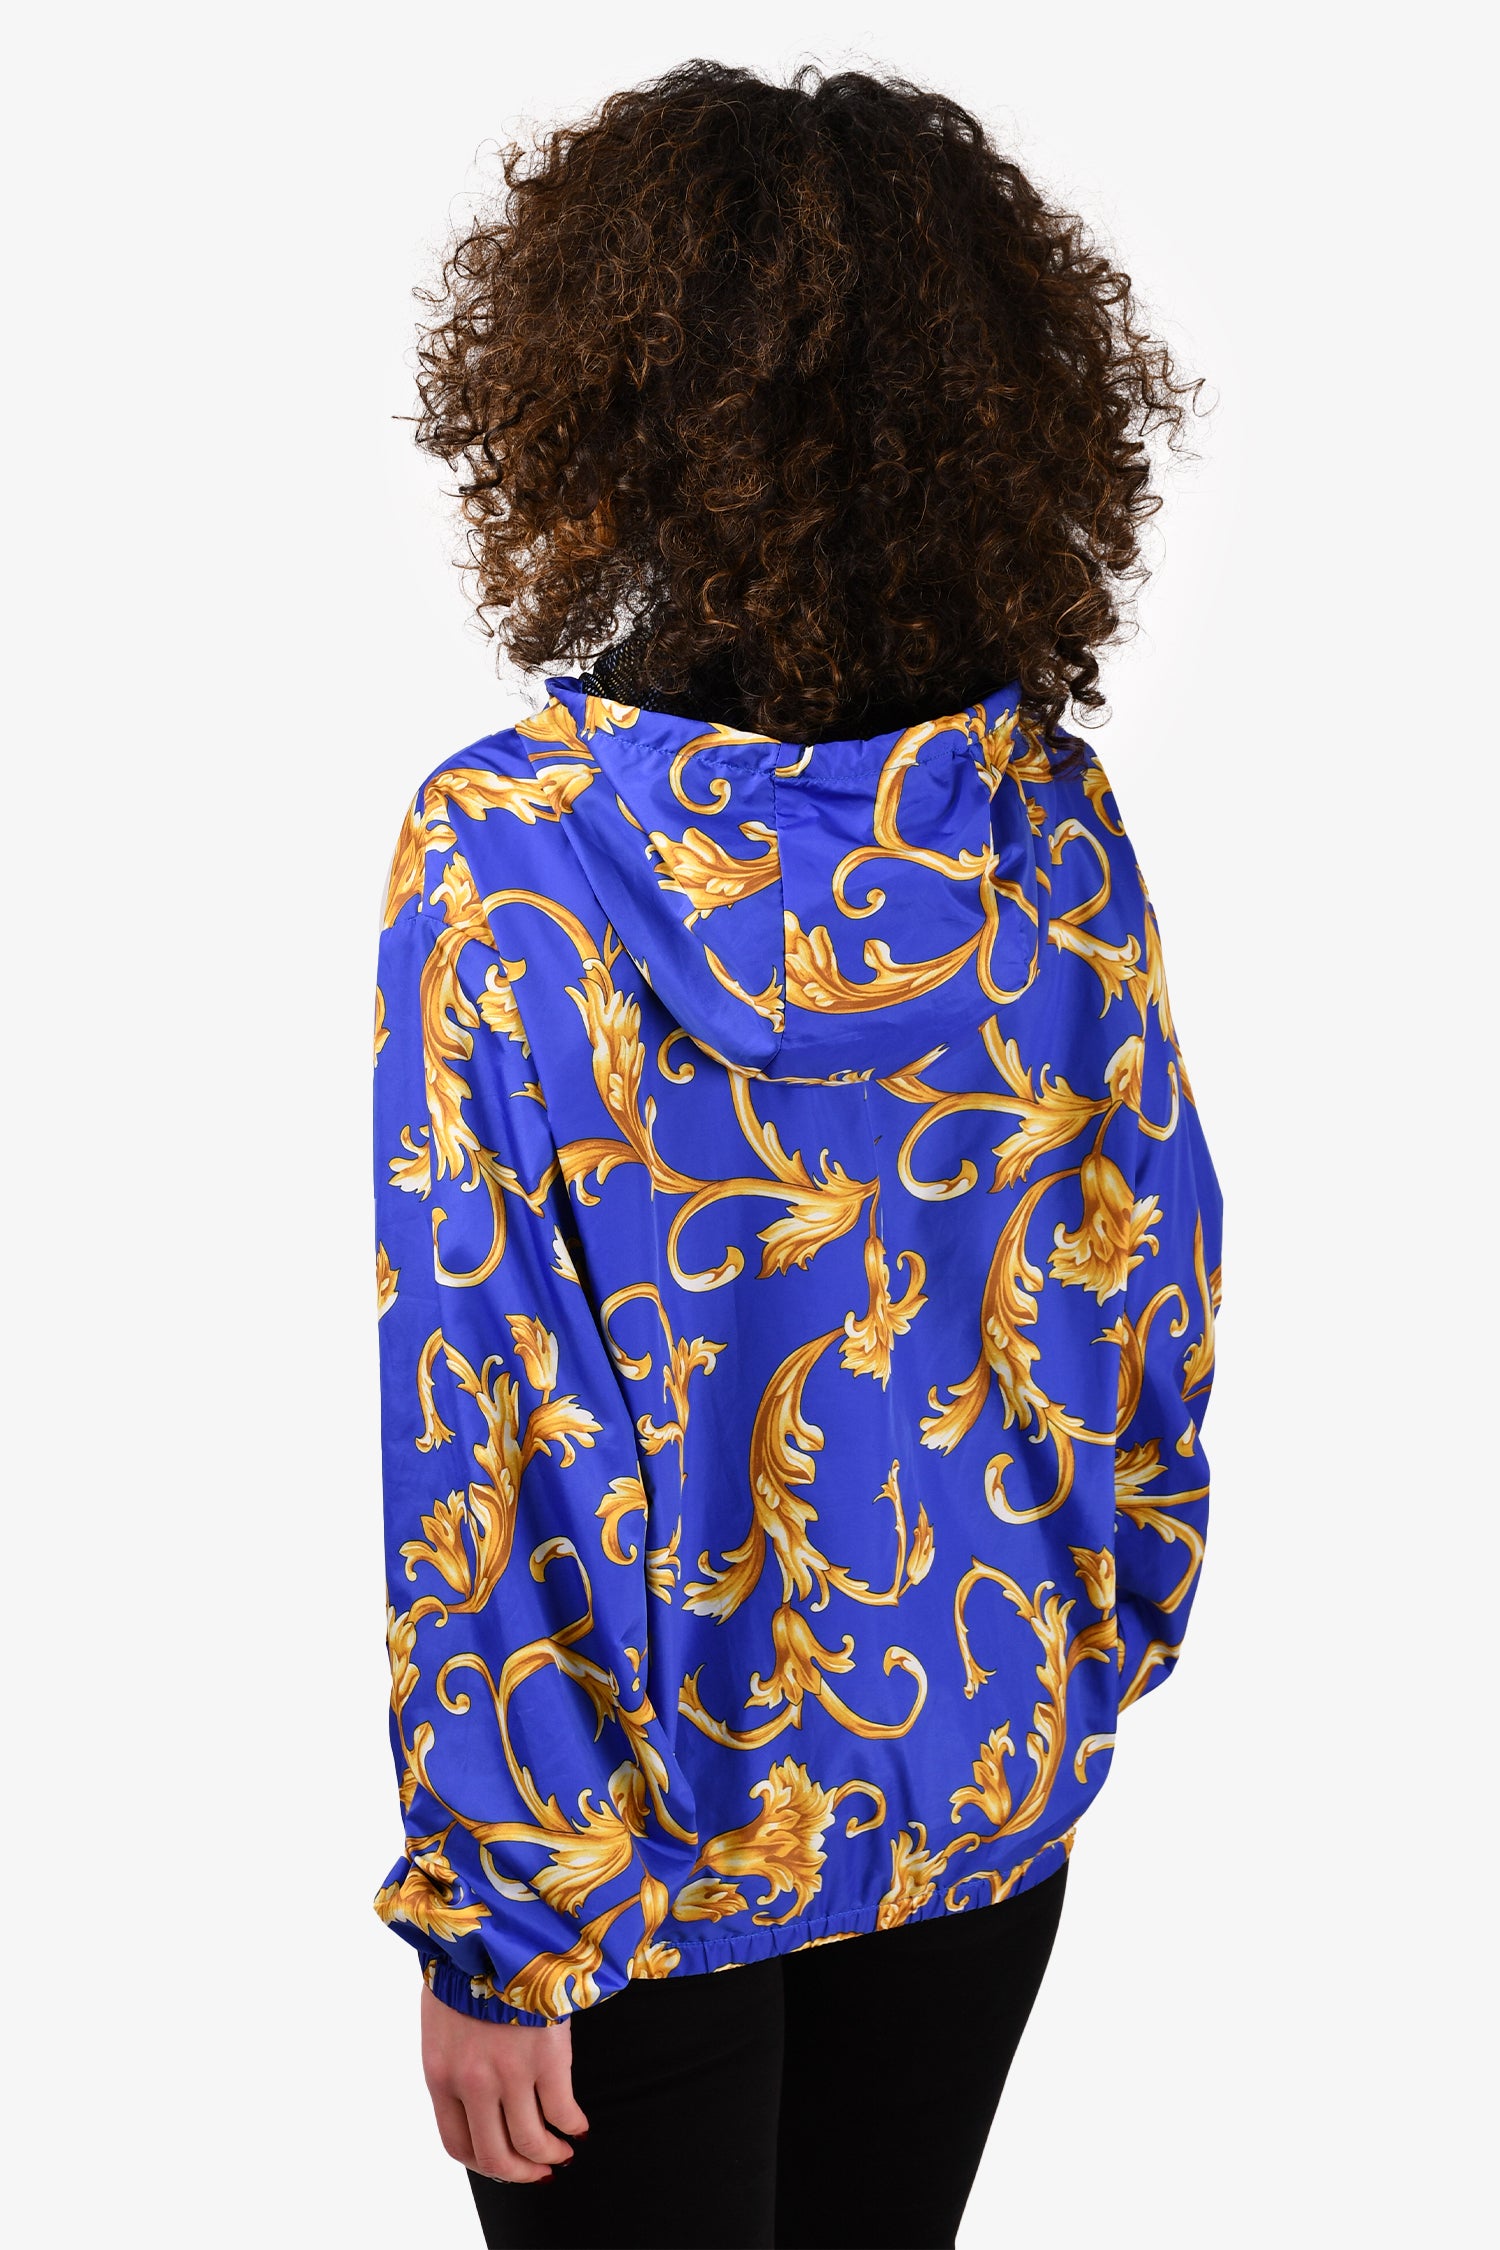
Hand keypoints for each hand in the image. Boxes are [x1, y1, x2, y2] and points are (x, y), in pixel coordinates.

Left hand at [421, 1984, 589, 2182]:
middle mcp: (473, 2084)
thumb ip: (457, 2067)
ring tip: (564, 2151)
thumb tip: (480, 2103)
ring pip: (532, 2141)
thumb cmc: (467, 1972)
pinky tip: (579, 2123)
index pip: (459, 2145)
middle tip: (539, 2171)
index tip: (505, 2164)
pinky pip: (563, 2110)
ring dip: (551, 2154)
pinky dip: (574, 2125)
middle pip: (496, 2155)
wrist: (494, 1932)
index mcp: (441, 2077)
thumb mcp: (444, 2027)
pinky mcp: (546, 2057)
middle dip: (521, 2172)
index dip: (485, 2164)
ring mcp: (510, 2074)